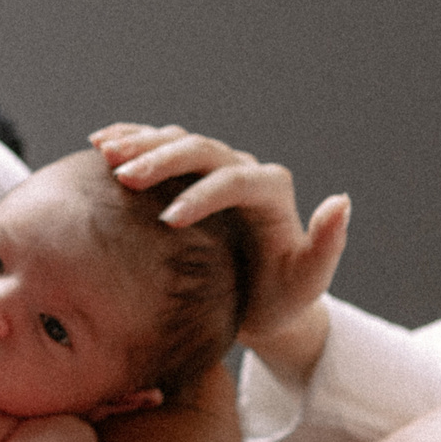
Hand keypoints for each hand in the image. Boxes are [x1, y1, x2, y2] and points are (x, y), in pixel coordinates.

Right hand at [89, 123, 348, 377]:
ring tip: (106, 154)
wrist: (258, 302)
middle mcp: (243, 170)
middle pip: (203, 150)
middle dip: (163, 160)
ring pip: (177, 139)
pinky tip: (99, 144)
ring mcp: (213, 168)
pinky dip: (130, 138)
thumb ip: (326, 247)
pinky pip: (157, 145)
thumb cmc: (281, 299)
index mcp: (271, 191)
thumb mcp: (306, 285)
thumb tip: (341, 200)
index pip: (235, 181)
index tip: (169, 221)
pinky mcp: (187, 175)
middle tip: (125, 177)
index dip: (203, 195)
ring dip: (141, 142)